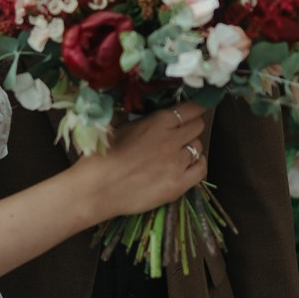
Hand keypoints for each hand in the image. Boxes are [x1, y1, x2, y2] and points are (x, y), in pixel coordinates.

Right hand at [89, 102, 205, 219]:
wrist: (96, 188)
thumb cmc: (102, 156)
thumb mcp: (122, 127)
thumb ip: (145, 120)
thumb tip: (158, 116)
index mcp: (158, 122)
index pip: (191, 109)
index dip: (194, 108)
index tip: (193, 111)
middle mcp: (172, 140)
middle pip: (198, 126)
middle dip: (191, 127)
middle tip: (181, 133)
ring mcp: (177, 163)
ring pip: (198, 147)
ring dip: (190, 147)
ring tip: (177, 153)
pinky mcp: (179, 185)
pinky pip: (201, 170)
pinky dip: (198, 164)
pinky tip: (188, 165)